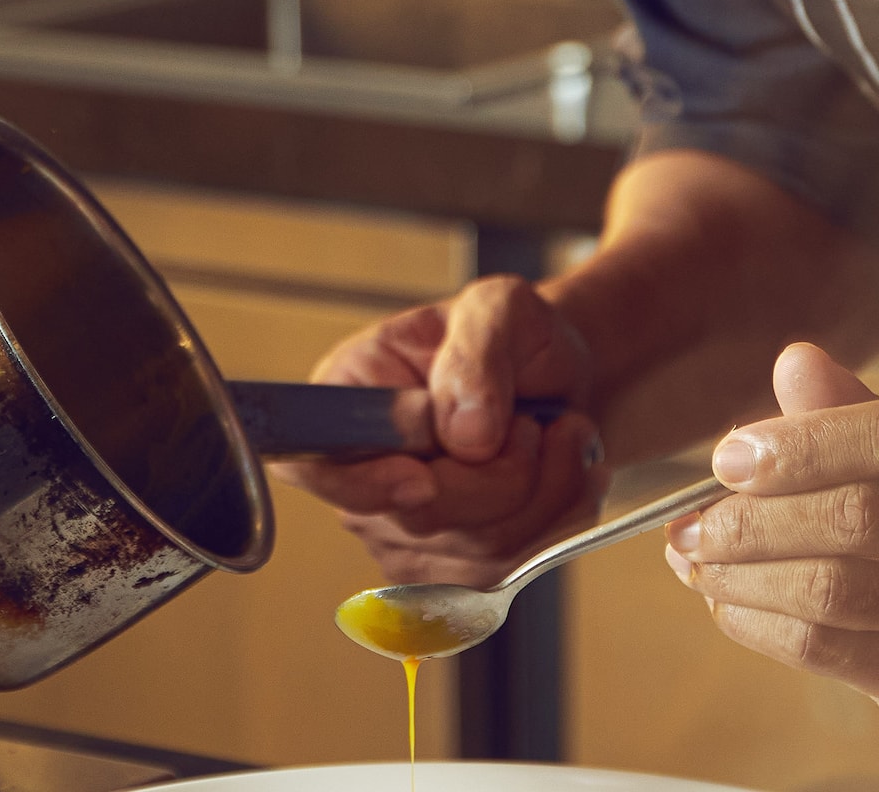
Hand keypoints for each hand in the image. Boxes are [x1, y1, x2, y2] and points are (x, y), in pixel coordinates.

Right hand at [271, 274, 609, 586]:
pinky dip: (559, 519)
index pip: (312, 464)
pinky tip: (566, 473)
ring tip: (560, 434)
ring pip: (480, 550)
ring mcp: (405, 532)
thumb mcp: (499, 310)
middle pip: (421, 516)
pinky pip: (515, 567)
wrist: (554, 376)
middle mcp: (364, 476)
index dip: (361, 485)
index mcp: (348, 400)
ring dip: (546, 491)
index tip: (420, 478)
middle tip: (534, 421)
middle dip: (504, 472)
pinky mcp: (455, 567)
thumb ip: (475, 356)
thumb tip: (464, 434)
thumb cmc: (513, 337)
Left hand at [664, 343, 878, 761]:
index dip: (805, 442)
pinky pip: (830, 651)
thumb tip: (793, 362)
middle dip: (756, 517)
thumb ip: (868, 415)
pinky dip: (761, 624)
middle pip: (863, 519)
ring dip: (744, 574)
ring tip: (697, 558)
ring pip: (837, 592)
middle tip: (693, 519)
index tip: (730, 456)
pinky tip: (730, 602)